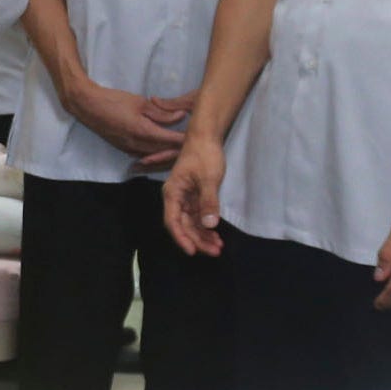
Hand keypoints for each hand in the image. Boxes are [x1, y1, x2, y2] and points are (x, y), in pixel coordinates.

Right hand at [69, 81, 190, 168]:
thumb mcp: (141, 102)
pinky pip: (144, 155)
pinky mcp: (123, 149)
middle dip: (180, 150)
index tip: (199, 137)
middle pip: (165, 152)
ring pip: (155, 156)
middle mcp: (137, 145)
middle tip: (195, 147)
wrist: (87, 106)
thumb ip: (162, 112)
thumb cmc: (113, 100)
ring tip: (182, 152)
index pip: (171, 140)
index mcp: (143, 131)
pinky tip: (162, 153)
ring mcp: (129, 149)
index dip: (186, 140)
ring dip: (168, 155)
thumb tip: (181, 116)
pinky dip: (155, 155)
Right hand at [163, 134, 227, 257]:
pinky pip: (198, 217)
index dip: (181, 238)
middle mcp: (176, 198)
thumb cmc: (204, 155)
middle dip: (197, 240)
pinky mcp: (194, 197)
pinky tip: (216, 235)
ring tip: (218, 246)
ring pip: (191, 223)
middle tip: (215, 251)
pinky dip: (206, 226)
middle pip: (183, 225)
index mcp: (172, 193)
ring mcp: (185, 199)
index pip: (173, 221)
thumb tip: (209, 225)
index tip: (192, 251)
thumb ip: (208, 201)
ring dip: (203, 236)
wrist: (206, 137)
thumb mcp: (209, 178)